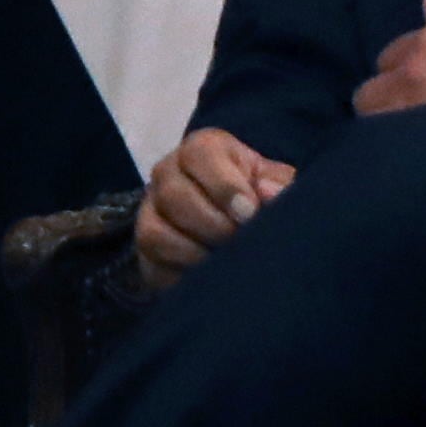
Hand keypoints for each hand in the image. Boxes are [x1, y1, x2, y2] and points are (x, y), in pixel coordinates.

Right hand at [132, 125, 296, 281]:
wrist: (235, 227)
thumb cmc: (258, 196)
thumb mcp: (276, 185)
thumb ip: (280, 186)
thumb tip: (268, 192)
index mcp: (204, 149)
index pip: (200, 154)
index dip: (225, 186)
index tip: (249, 213)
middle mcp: (169, 173)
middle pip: (173, 194)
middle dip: (211, 224)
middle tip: (239, 240)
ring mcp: (151, 209)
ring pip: (154, 231)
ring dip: (194, 252)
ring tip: (226, 262)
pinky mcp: (145, 244)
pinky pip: (151, 261)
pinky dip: (181, 272)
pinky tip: (209, 277)